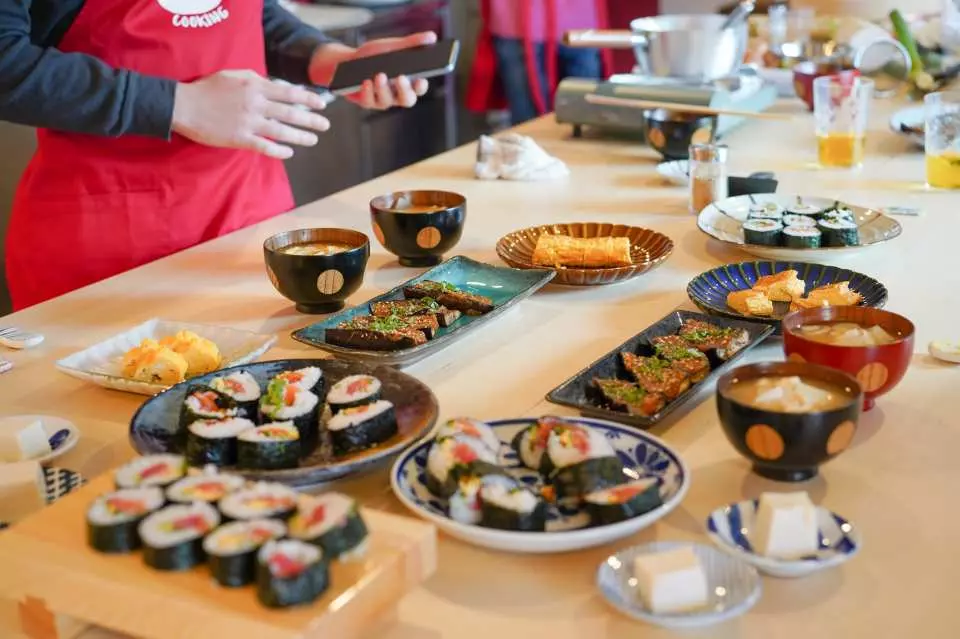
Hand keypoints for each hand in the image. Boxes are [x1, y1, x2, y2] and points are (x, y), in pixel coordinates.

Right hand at [172, 70, 330, 159]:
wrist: (185, 105)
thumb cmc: (208, 88)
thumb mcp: (234, 75)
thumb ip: (256, 80)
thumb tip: (275, 86)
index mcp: (255, 86)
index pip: (289, 92)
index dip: (308, 99)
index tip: (322, 104)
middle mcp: (256, 104)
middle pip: (291, 113)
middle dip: (312, 120)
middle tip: (325, 125)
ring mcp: (249, 122)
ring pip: (282, 131)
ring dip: (301, 137)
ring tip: (313, 140)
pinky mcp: (240, 139)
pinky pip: (266, 147)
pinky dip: (280, 151)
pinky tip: (289, 153)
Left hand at [308, 32, 435, 109]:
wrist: (347, 62)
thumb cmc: (374, 55)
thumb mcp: (392, 46)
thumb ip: (412, 43)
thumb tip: (432, 37)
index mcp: (408, 82)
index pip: (420, 88)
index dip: (421, 86)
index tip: (420, 78)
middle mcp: (397, 94)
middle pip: (407, 100)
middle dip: (405, 90)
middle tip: (401, 77)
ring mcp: (382, 100)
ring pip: (387, 101)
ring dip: (383, 88)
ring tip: (379, 75)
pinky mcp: (367, 102)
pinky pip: (369, 100)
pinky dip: (368, 91)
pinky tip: (366, 81)